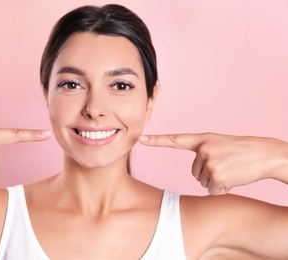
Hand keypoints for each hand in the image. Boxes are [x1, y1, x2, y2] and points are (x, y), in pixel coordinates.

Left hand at [139, 133, 287, 194]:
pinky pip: (212, 190)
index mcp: (202, 139)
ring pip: (203, 182)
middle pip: (194, 173)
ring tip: (231, 170)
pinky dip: (223, 188)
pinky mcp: (215, 174)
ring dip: (217, 181)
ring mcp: (208, 160)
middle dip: (209, 174)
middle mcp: (202, 149)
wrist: (264, 154)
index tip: (141, 139)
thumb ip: (203, 153)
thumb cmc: (241, 151)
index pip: (175, 140)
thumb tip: (197, 174)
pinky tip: (233, 178)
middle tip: (226, 165)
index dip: (157, 140)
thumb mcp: (219, 145)